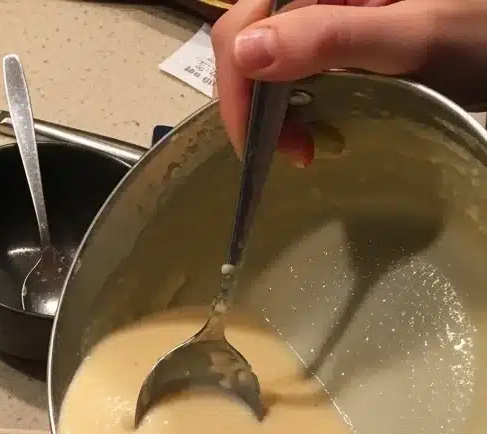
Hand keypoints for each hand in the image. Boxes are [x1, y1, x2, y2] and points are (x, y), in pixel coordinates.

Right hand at [212, 0, 486, 160]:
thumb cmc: (478, 37)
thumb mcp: (410, 37)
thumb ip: (329, 36)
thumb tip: (244, 53)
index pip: (242, 21)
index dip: (237, 85)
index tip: (259, 145)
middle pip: (245, 39)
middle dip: (253, 104)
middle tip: (294, 152)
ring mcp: (327, 10)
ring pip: (262, 57)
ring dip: (270, 111)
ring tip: (306, 146)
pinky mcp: (337, 31)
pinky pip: (289, 66)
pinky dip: (290, 106)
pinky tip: (315, 126)